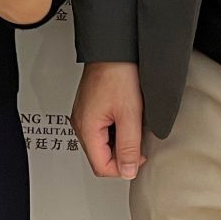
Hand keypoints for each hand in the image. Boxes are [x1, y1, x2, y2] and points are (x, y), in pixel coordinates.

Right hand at [73, 61, 143, 179]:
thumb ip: (129, 146)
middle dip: (121, 155)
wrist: (114, 49)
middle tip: (139, 142)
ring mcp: (84, 115)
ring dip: (120, 142)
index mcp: (86, 128)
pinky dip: (116, 130)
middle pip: (100, 156)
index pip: (101, 166)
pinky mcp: (90, 107)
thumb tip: (128, 171)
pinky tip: (127, 118)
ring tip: (134, 126)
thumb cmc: (118, 74)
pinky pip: (102, 129)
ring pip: (102, 143)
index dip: (122, 168)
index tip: (139, 158)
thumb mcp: (130, 114)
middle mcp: (81, 123)